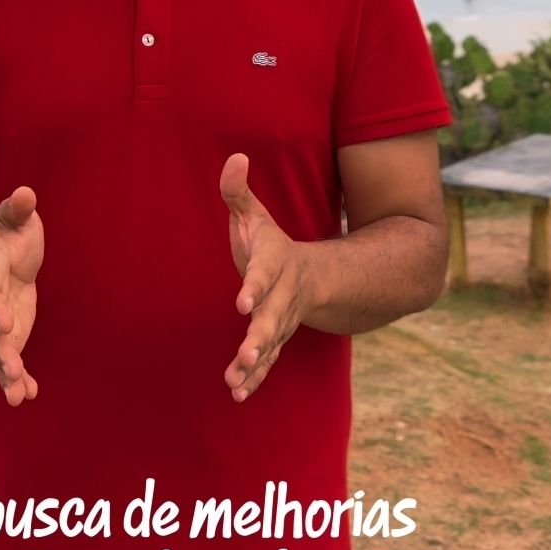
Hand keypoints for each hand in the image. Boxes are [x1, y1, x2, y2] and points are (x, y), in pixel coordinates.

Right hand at [0, 186, 43, 406]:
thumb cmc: (6, 238)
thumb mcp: (12, 220)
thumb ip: (17, 210)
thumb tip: (26, 192)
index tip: (5, 322)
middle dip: (0, 350)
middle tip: (11, 369)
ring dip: (7, 373)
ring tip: (17, 396)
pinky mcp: (8, 337)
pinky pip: (10, 361)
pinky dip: (17, 379)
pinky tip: (27, 395)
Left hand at [220, 153, 308, 401]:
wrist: (316, 277)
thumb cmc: (272, 244)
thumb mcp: (256, 215)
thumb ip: (238, 190)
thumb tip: (234, 156)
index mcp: (276, 262)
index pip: (265, 274)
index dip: (254, 287)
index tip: (242, 301)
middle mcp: (283, 294)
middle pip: (272, 317)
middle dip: (259, 337)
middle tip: (245, 354)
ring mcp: (282, 319)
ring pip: (271, 344)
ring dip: (255, 364)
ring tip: (235, 380)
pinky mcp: (276, 338)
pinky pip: (268, 361)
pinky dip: (253, 378)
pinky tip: (237, 392)